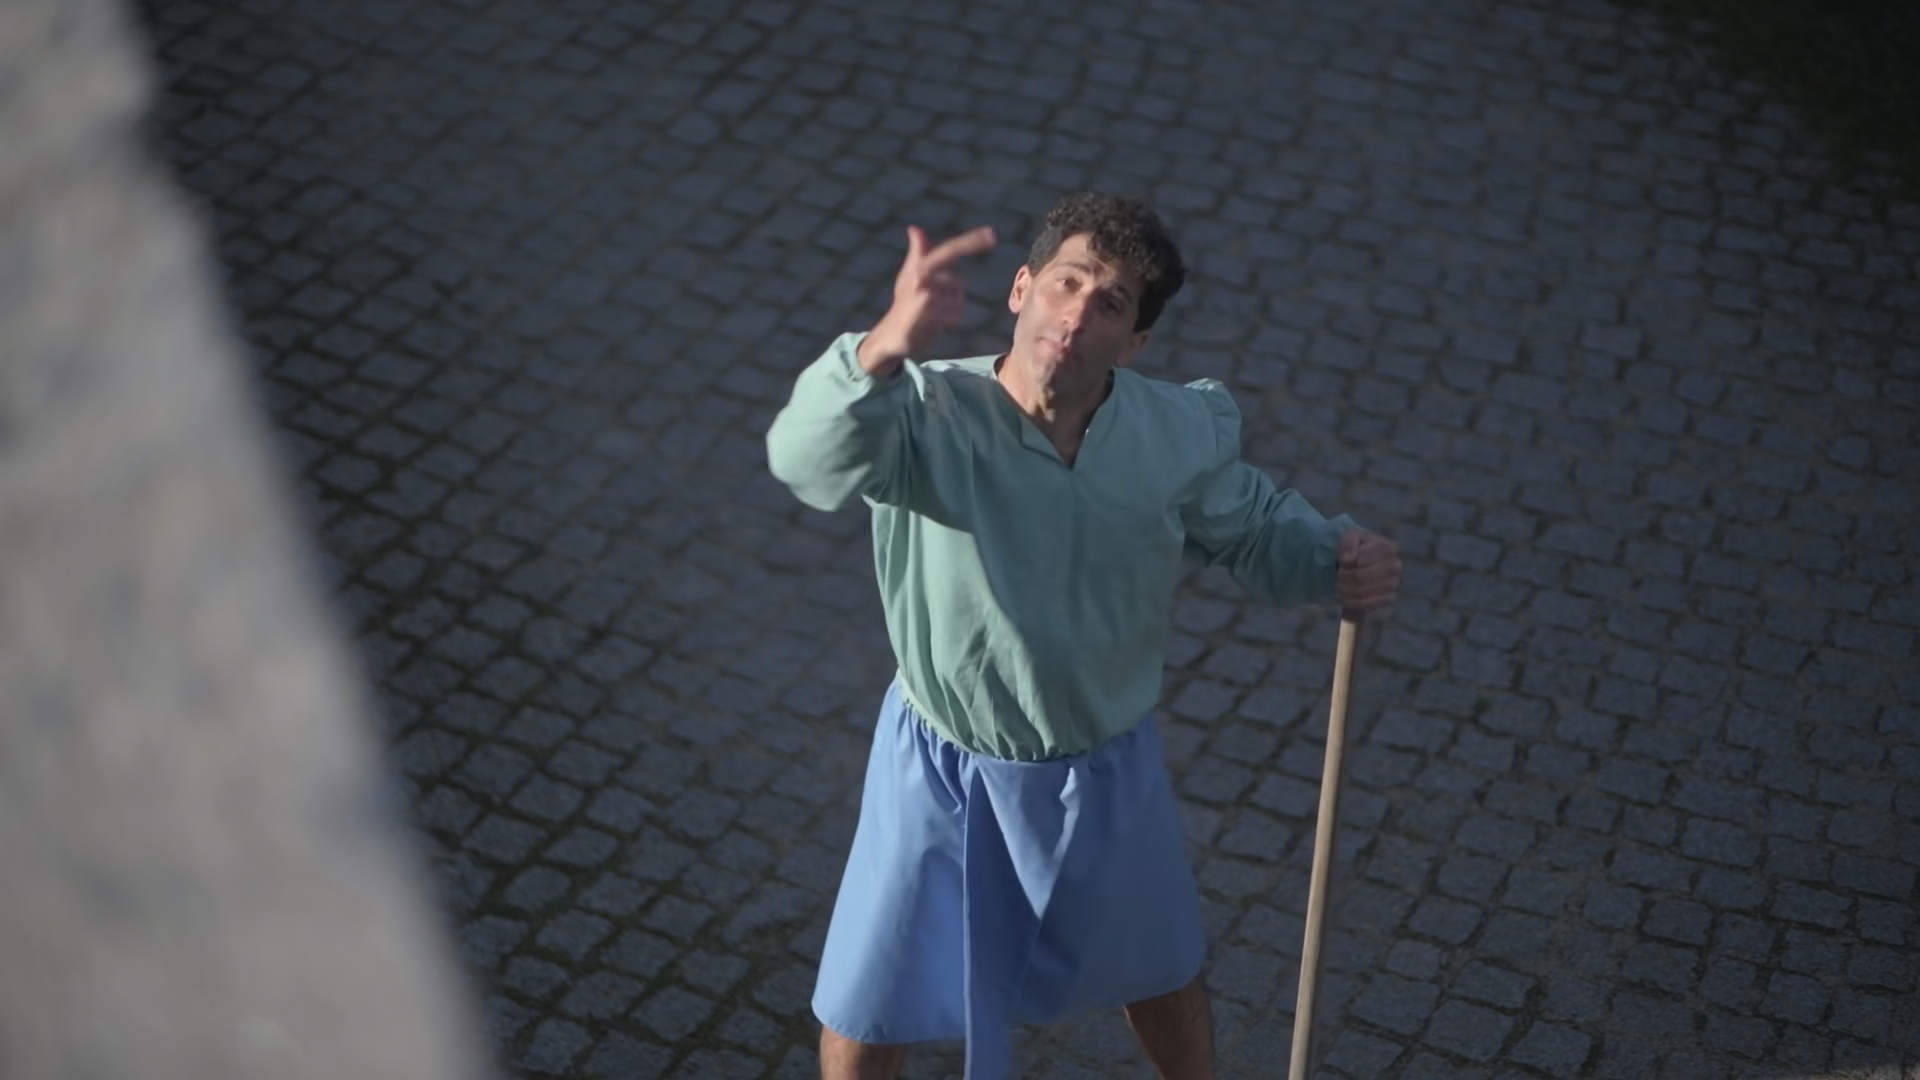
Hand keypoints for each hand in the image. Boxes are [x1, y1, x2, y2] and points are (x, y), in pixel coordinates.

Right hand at [856, 225, 996, 375]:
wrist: (891, 335)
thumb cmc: (904, 304)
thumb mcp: (910, 275)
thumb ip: (917, 252)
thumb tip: (914, 228)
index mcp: (920, 265)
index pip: (949, 250)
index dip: (970, 241)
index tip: (992, 234)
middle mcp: (920, 276)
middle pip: (957, 281)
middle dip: (953, 296)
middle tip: (938, 304)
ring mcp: (921, 294)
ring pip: (957, 300)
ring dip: (951, 310)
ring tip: (934, 315)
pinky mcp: (922, 312)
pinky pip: (953, 314)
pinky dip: (950, 320)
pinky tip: (936, 324)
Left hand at [1338, 530, 1400, 615]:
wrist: (1362, 564)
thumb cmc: (1357, 548)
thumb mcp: (1350, 537)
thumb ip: (1348, 542)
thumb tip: (1348, 559)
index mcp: (1388, 548)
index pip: (1362, 559)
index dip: (1348, 563)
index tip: (1341, 562)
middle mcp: (1395, 566)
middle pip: (1362, 577)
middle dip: (1345, 578)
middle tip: (1337, 576)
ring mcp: (1393, 583)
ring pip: (1364, 591)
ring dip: (1346, 591)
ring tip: (1339, 586)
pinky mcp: (1389, 598)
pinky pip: (1369, 604)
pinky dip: (1353, 603)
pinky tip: (1345, 598)